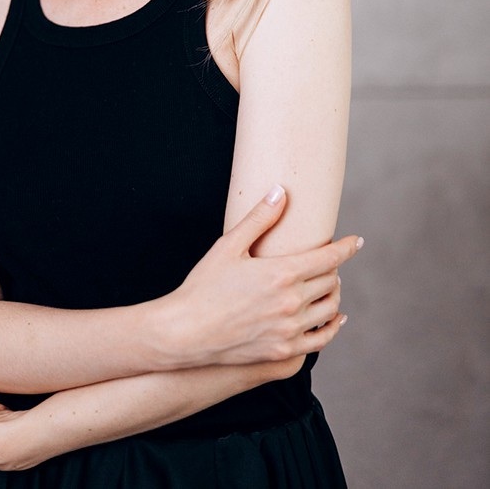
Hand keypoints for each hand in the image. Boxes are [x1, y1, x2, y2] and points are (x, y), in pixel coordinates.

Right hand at [167, 185, 361, 366]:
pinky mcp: (283, 351)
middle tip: (328, 262)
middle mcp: (291, 302)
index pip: (328, 258)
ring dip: (333, 294)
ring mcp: (290, 329)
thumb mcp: (228, 246)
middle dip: (334, 268)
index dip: (346, 247)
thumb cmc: (204, 285)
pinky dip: (332, 327)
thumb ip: (259, 219)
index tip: (357, 241)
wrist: (186, 332)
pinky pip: (321, 339)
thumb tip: (280, 192)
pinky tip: (333, 319)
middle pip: (331, 281)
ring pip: (330, 309)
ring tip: (328, 286)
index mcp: (281, 272)